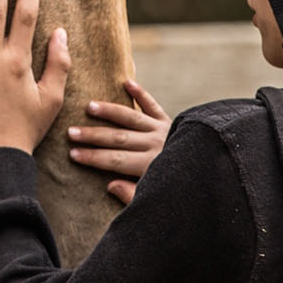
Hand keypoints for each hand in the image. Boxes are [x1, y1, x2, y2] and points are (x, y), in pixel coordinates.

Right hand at [67, 79, 169, 205]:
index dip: (93, 158)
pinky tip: (126, 82)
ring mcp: (163, 130)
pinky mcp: (169, 121)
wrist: (212, 172)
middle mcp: (155, 145)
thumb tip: (110, 185)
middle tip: (71, 132)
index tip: (72, 154)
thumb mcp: (158, 200)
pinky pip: (153, 105)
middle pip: (118, 138)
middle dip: (93, 136)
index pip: (115, 161)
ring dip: (109, 112)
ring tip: (89, 106)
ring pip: (131, 119)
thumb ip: (133, 195)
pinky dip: (141, 93)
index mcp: (150, 166)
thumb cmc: (181, 190)